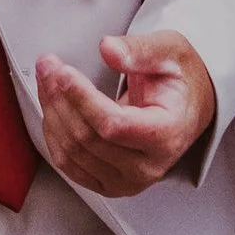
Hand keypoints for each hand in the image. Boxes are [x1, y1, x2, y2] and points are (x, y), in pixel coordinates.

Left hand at [36, 31, 215, 196]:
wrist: (188, 108)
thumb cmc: (179, 81)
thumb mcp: (169, 51)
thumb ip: (140, 50)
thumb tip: (108, 49)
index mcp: (167, 135)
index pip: (114, 125)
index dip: (82, 99)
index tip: (63, 72)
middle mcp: (148, 167)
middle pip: (88, 138)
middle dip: (60, 98)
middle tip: (48, 65)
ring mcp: (128, 181)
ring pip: (72, 152)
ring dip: (52, 112)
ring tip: (47, 80)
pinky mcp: (110, 184)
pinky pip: (68, 165)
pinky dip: (53, 135)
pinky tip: (53, 108)